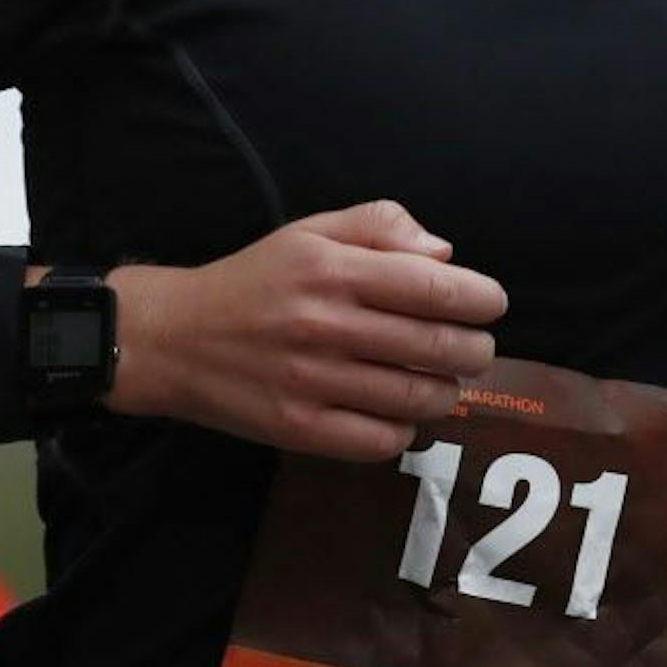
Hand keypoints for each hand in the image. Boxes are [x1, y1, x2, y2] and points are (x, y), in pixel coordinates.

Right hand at [98, 199, 505, 460]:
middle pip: (435, 347)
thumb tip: (444, 254)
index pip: (431, 287)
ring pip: (414, 398)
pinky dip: (405, 430)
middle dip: (474, 350)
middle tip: (477, 349)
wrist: (174, 338)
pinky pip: (378, 441)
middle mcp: (325, 325)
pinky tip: (402, 414)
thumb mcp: (311, 231)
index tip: (492, 304)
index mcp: (333, 270)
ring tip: (445, 382)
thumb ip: (380, 225)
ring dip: (447, 392)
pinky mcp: (298, 429)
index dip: (478, 299)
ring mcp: (311, 382)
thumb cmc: (255, 280)